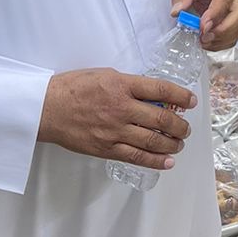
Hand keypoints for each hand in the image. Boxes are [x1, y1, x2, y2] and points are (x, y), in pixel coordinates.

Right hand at [38, 68, 195, 172]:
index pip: (160, 88)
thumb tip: (151, 94)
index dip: (180, 95)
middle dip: (180, 125)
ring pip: (153, 140)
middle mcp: (121, 108)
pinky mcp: (106, 148)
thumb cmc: (72, 88)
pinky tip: (167, 161)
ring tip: (178, 143)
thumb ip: (128, 84)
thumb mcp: (103, 75)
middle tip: (186, 128)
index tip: (191, 101)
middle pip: (161, 117)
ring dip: (172, 143)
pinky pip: (136, 157)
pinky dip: (155, 161)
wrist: (46, 108)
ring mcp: (114, 130)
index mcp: (121, 85)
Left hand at [171, 0, 237, 50]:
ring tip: (203, 40)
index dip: (214, 15)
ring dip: (222, 39)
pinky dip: (222, 42)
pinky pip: (234, 35)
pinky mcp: (236, 19)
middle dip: (222, 31)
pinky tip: (208, 41)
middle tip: (204, 36)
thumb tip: (177, 11)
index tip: (202, 26)